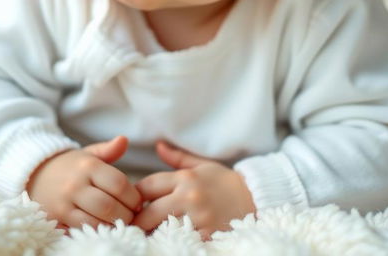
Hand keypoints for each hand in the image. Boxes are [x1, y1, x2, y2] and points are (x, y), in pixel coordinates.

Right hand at [27, 135, 141, 229]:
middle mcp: (76, 184)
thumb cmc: (71, 165)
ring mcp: (65, 202)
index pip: (118, 183)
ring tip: (120, 222)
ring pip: (96, 221)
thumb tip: (124, 140)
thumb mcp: (88, 153)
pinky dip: (97, 230)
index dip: (133, 196)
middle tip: (132, 215)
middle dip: (126, 214)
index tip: (138, 202)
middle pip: (109, 206)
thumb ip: (108, 149)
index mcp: (88, 165)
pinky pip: (82, 229)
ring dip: (113, 225)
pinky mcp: (57, 218)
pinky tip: (104, 227)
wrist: (36, 174)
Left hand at [132, 140, 256, 239]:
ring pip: (162, 229)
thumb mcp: (201, 165)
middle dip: (138, 219)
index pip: (148, 186)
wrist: (255, 199)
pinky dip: (171, 242)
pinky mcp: (207, 236)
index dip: (136, 195)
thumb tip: (158, 146)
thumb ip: (177, 158)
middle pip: (149, 212)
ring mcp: (198, 218)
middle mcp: (189, 198)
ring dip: (152, 232)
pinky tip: (167, 240)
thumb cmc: (225, 182)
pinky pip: (180, 241)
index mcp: (185, 178)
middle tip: (133, 223)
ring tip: (145, 233)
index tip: (132, 202)